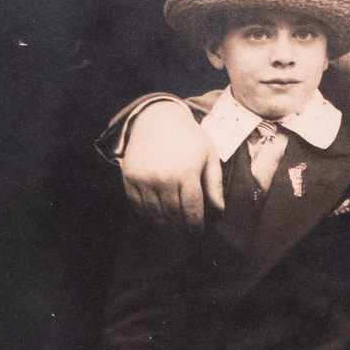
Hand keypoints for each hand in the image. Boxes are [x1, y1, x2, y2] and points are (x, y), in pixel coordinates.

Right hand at [121, 101, 223, 228]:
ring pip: (154, 213)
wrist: (157, 118)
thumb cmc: (188, 138)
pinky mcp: (130, 177)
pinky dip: (146, 213)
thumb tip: (219, 211)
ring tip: (172, 224)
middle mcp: (164, 177)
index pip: (192, 211)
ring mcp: (144, 178)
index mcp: (187, 172)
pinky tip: (155, 213)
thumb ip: (215, 184)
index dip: (195, 226)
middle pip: (173, 215)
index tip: (197, 231)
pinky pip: (137, 205)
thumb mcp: (209, 156)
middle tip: (185, 229)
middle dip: (181, 226)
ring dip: (164, 223)